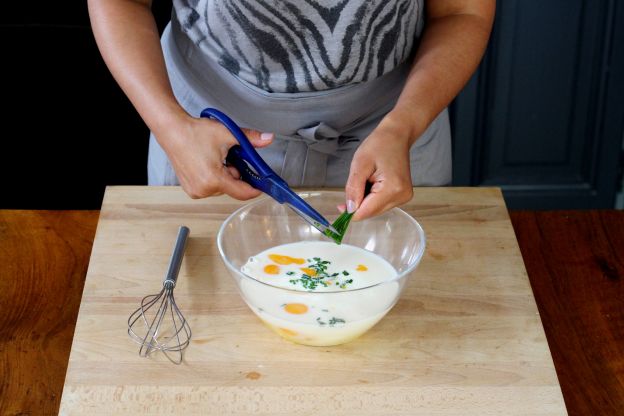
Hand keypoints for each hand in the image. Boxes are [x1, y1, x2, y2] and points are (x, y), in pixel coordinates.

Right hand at [159, 114, 273, 199]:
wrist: (172, 130)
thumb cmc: (194, 132)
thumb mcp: (228, 134)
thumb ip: (251, 139)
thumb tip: (268, 138)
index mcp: (213, 179)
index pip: (242, 192)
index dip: (254, 188)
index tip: (262, 186)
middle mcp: (203, 189)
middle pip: (232, 188)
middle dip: (235, 173)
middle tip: (228, 157)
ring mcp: (195, 191)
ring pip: (222, 187)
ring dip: (224, 175)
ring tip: (214, 158)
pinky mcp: (190, 189)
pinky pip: (211, 187)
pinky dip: (214, 177)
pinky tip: (207, 164)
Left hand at [344, 113, 414, 220]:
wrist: (397, 135)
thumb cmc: (379, 144)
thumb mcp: (360, 164)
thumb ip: (353, 189)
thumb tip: (349, 210)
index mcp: (392, 189)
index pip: (367, 211)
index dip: (351, 212)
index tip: (339, 207)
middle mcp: (401, 197)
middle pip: (371, 212)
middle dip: (358, 203)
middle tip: (355, 183)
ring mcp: (403, 197)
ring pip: (375, 209)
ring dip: (365, 199)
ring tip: (367, 179)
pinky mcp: (402, 196)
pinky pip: (381, 204)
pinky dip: (372, 197)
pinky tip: (373, 182)